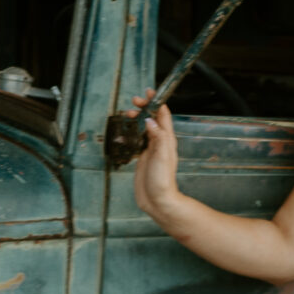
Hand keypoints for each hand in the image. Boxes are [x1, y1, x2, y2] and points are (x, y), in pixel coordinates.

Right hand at [129, 97, 181, 217]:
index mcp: (167, 139)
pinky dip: (132, 131)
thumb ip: (157, 137)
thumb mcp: (161, 156)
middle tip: (133, 103)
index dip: (156, 102)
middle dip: (144, 108)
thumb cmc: (162, 181)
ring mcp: (151, 149)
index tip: (147, 93)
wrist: (158, 201)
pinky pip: (137, 139)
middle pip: (152, 118)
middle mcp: (159, 142)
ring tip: (128, 114)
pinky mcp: (143, 157)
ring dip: (137, 118)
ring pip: (144, 127)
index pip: (163, 114)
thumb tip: (150, 121)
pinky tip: (126, 130)